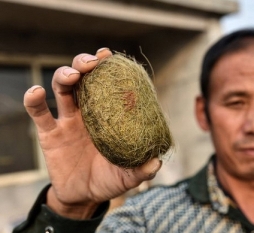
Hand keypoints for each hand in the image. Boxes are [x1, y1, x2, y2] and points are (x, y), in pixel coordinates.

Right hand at [23, 48, 161, 218]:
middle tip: (92, 62)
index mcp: (108, 117)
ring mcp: (68, 121)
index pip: (108, 86)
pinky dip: (34, 101)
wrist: (84, 197)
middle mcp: (88, 113)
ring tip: (72, 76)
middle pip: (83, 79)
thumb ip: (142, 169)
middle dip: (84, 64)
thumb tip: (157, 161)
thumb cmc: (109, 180)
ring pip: (62, 89)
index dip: (108, 69)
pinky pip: (39, 114)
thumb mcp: (128, 176)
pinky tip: (36, 92)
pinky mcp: (50, 134)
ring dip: (64, 76)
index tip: (109, 56)